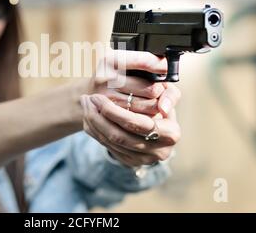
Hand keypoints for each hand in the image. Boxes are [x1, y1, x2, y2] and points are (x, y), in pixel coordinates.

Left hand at [82, 49, 180, 166]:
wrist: (157, 123)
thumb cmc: (159, 102)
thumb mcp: (167, 94)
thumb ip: (169, 95)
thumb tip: (163, 108)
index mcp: (170, 134)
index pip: (138, 124)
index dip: (114, 112)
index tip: (98, 97)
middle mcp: (159, 151)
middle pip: (120, 136)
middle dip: (99, 116)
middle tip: (88, 99)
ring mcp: (144, 159)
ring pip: (111, 142)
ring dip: (93, 122)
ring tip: (85, 104)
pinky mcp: (131, 162)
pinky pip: (106, 147)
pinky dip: (94, 131)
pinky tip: (88, 116)